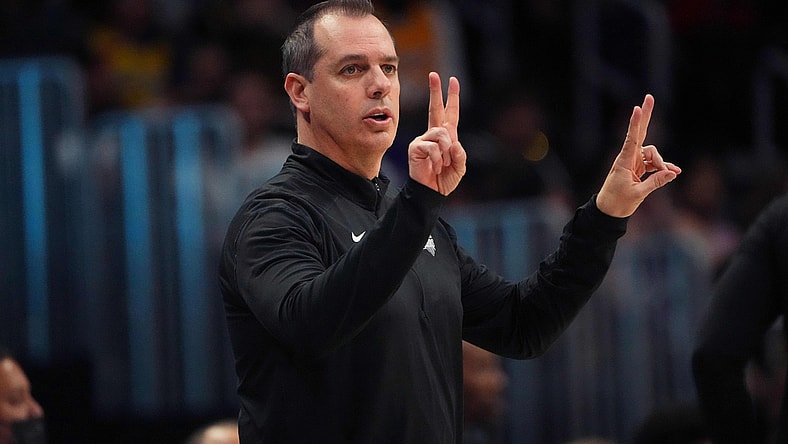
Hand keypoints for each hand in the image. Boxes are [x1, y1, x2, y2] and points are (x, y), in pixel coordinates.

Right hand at [408, 72, 465, 194]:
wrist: (431, 193)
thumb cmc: (444, 179)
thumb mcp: (459, 166)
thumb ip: (460, 154)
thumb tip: (453, 142)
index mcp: (446, 135)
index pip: (450, 112)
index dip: (452, 97)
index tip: (452, 80)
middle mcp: (433, 134)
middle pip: (435, 108)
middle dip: (436, 91)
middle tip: (434, 75)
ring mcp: (423, 139)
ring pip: (441, 134)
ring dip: (446, 152)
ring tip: (443, 164)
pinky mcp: (416, 147)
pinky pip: (432, 147)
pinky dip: (437, 158)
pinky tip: (435, 167)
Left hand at [596, 94, 681, 217]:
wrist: (608, 212)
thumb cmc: (618, 203)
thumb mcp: (638, 194)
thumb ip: (655, 183)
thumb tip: (672, 173)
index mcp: (624, 161)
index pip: (632, 138)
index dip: (636, 123)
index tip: (637, 108)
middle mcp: (628, 158)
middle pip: (640, 133)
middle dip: (646, 116)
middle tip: (649, 97)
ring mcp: (633, 162)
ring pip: (652, 154)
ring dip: (662, 163)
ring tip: (669, 175)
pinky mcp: (638, 168)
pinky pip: (653, 163)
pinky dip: (662, 168)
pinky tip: (672, 173)